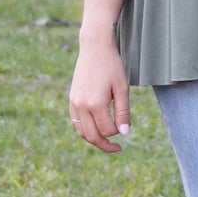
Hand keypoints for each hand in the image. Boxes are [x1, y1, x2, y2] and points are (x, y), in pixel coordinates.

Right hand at [68, 36, 130, 152]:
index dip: (118, 132)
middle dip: (105, 145)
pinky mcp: (72, 99)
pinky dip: (86, 129)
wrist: (94, 47)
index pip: (107, 130)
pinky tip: (97, 128)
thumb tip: (124, 133)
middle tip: (118, 149)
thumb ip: (123, 112)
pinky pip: (76, 122)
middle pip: (92, 136)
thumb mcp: (122, 88)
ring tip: (107, 141)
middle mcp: (81, 105)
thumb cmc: (112, 65)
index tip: (126, 126)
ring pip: (82, 132)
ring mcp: (74, 103)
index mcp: (95, 104)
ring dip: (94, 139)